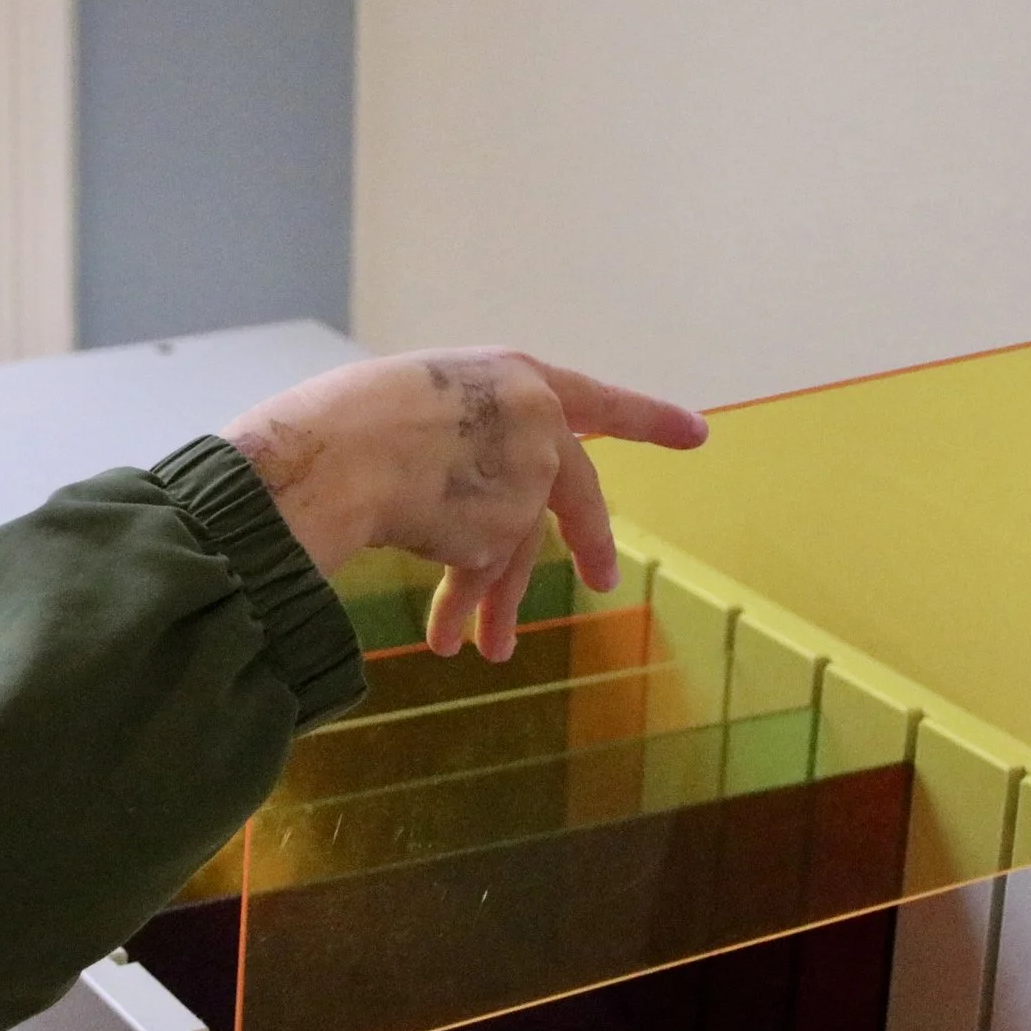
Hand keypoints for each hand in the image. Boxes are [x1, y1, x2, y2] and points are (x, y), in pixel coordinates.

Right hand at [221, 349, 706, 662]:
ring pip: (516, 546)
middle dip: (587, 543)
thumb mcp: (418, 406)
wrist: (334, 455)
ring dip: (495, 606)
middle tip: (603, 580)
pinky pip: (482, 571)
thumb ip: (462, 441)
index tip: (696, 433)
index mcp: (511, 376)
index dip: (647, 418)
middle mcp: (535, 422)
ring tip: (491, 654)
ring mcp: (527, 475)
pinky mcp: (508, 527)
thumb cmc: (347, 425)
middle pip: (572, 493)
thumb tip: (475, 524)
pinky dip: (461, 607)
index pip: (597, 400)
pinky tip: (443, 632)